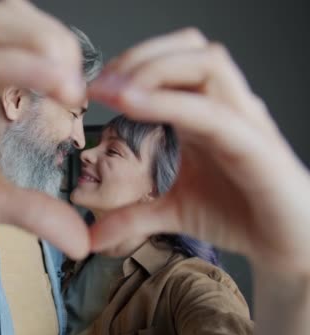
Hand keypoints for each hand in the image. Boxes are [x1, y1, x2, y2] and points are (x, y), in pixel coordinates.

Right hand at [0, 0, 89, 267]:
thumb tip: (80, 239)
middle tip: (76, 88)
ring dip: (38, 47)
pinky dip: (4, 68)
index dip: (63, 57)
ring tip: (66, 86)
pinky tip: (38, 86)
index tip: (83, 99)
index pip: (26, 42)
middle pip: (10, 16)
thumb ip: (34, 210)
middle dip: (56, 41)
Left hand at [88, 28, 309, 273]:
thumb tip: (92, 234)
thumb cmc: (239, 214)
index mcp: (202, 112)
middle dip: (139, 56)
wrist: (286, 243)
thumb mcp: (172, 210)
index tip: (94, 86)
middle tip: (103, 84)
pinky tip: (133, 105)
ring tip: (117, 92)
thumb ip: (131, 215)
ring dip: (154, 69)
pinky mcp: (254, 144)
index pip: (171, 61)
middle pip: (189, 48)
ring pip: (207, 63)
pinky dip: (171, 103)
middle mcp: (224, 105)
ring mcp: (242, 120)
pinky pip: (213, 111)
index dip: (131, 63)